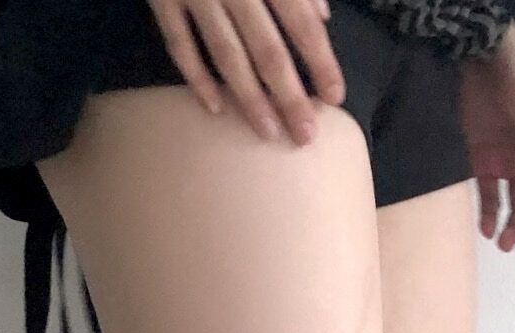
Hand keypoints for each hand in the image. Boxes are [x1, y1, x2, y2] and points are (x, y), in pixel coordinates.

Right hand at [148, 0, 346, 144]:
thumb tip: (322, 15)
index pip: (301, 22)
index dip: (320, 62)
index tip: (335, 97)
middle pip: (267, 49)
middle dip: (289, 95)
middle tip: (305, 135)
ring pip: (226, 54)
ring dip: (248, 98)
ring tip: (268, 131)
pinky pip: (179, 43)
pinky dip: (196, 77)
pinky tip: (215, 107)